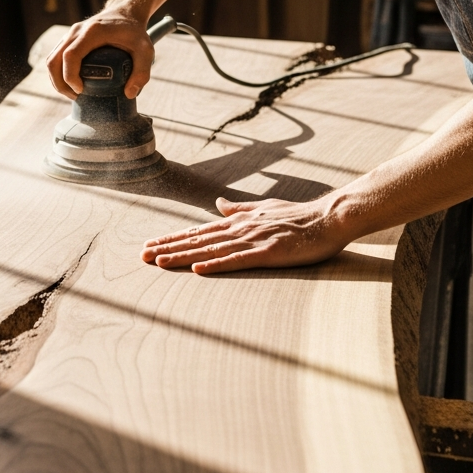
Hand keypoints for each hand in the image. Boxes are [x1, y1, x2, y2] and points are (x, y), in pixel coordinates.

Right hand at [47, 9, 154, 100]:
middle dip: (60, 84)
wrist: (125, 12)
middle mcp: (76, 31)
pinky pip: (55, 58)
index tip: (81, 90)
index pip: (70, 55)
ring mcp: (69, 34)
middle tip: (76, 97)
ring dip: (57, 81)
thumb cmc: (134, 31)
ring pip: (51, 60)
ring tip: (73, 94)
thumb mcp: (145, 50)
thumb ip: (142, 72)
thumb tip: (129, 94)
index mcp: (92, 32)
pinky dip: (58, 74)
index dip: (70, 76)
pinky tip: (70, 84)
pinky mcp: (68, 39)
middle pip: (54, 60)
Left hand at [141, 196, 352, 273]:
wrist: (330, 217)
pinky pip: (238, 260)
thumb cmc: (299, 216)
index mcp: (238, 222)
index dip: (173, 239)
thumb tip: (218, 203)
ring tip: (158, 262)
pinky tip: (197, 269)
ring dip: (183, 256)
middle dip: (168, 248)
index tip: (150, 245)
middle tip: (142, 256)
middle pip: (197, 240)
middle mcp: (240, 229)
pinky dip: (217, 264)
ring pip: (210, 249)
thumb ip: (239, 209)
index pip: (198, 232)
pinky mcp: (269, 252)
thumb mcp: (264, 209)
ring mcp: (253, 240)